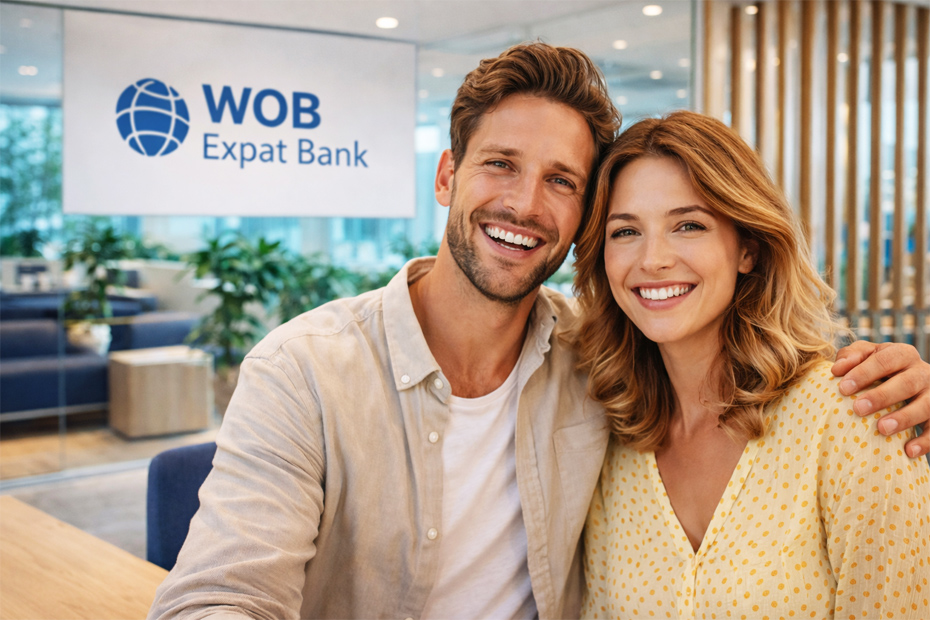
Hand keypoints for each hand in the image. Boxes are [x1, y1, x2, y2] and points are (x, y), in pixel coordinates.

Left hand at [832, 341, 929, 457]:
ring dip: (904, 418)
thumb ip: (852, 356)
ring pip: (925, 405)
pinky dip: (925, 440)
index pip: (884, 360)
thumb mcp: (868, 355)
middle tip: (858, 408)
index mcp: (902, 354)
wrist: (910, 379)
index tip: (843, 388)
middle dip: (882, 396)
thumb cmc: (879, 368)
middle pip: (906, 382)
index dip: (864, 373)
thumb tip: (837, 369)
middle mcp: (922, 372)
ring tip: (882, 429)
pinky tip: (908, 451)